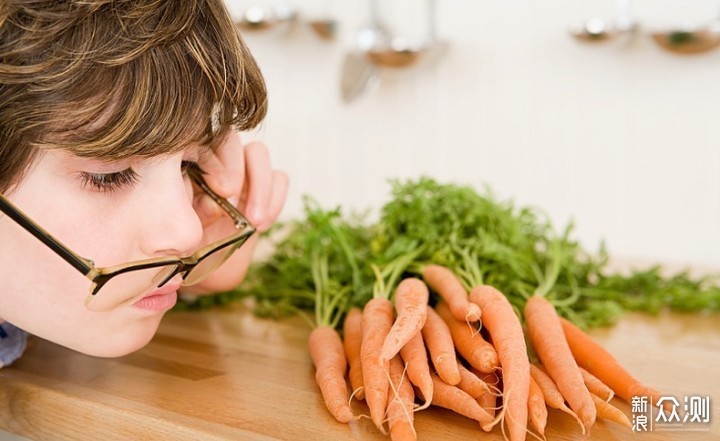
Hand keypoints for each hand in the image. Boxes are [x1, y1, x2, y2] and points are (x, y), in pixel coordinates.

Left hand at [184, 131, 287, 293]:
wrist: (205, 266)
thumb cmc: (187, 243)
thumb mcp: (181, 226)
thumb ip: (191, 206)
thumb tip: (210, 199)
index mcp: (189, 161)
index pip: (205, 141)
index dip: (219, 163)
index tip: (222, 193)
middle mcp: (216, 159)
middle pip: (233, 140)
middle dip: (238, 171)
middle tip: (235, 201)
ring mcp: (242, 170)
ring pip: (259, 154)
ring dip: (261, 187)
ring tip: (255, 221)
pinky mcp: (266, 187)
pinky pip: (279, 178)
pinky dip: (275, 200)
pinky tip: (262, 225)